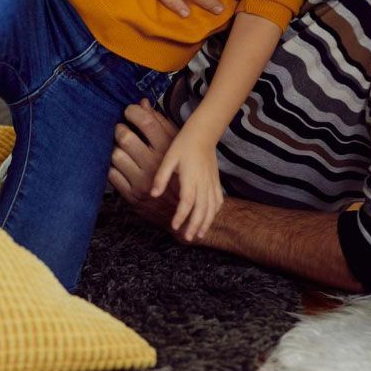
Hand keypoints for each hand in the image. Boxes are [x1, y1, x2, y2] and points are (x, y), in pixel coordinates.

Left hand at [108, 100, 183, 232]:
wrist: (181, 212)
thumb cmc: (179, 174)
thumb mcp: (175, 147)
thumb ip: (159, 124)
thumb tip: (143, 103)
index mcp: (167, 150)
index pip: (145, 122)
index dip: (132, 112)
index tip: (129, 111)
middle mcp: (154, 165)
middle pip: (126, 138)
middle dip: (119, 130)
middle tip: (120, 129)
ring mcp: (141, 181)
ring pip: (115, 155)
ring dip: (114, 149)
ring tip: (119, 148)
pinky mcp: (132, 196)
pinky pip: (111, 175)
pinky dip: (112, 167)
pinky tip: (118, 165)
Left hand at [150, 119, 224, 241]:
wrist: (204, 133)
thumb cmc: (183, 144)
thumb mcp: (169, 158)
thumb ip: (161, 176)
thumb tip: (153, 193)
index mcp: (191, 177)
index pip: (187, 201)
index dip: (181, 215)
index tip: (175, 226)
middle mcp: (203, 182)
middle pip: (201, 209)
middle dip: (195, 225)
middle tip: (187, 238)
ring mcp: (211, 182)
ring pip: (211, 207)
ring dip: (205, 222)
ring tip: (198, 234)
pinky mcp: (215, 181)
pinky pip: (218, 200)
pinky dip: (214, 212)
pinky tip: (209, 218)